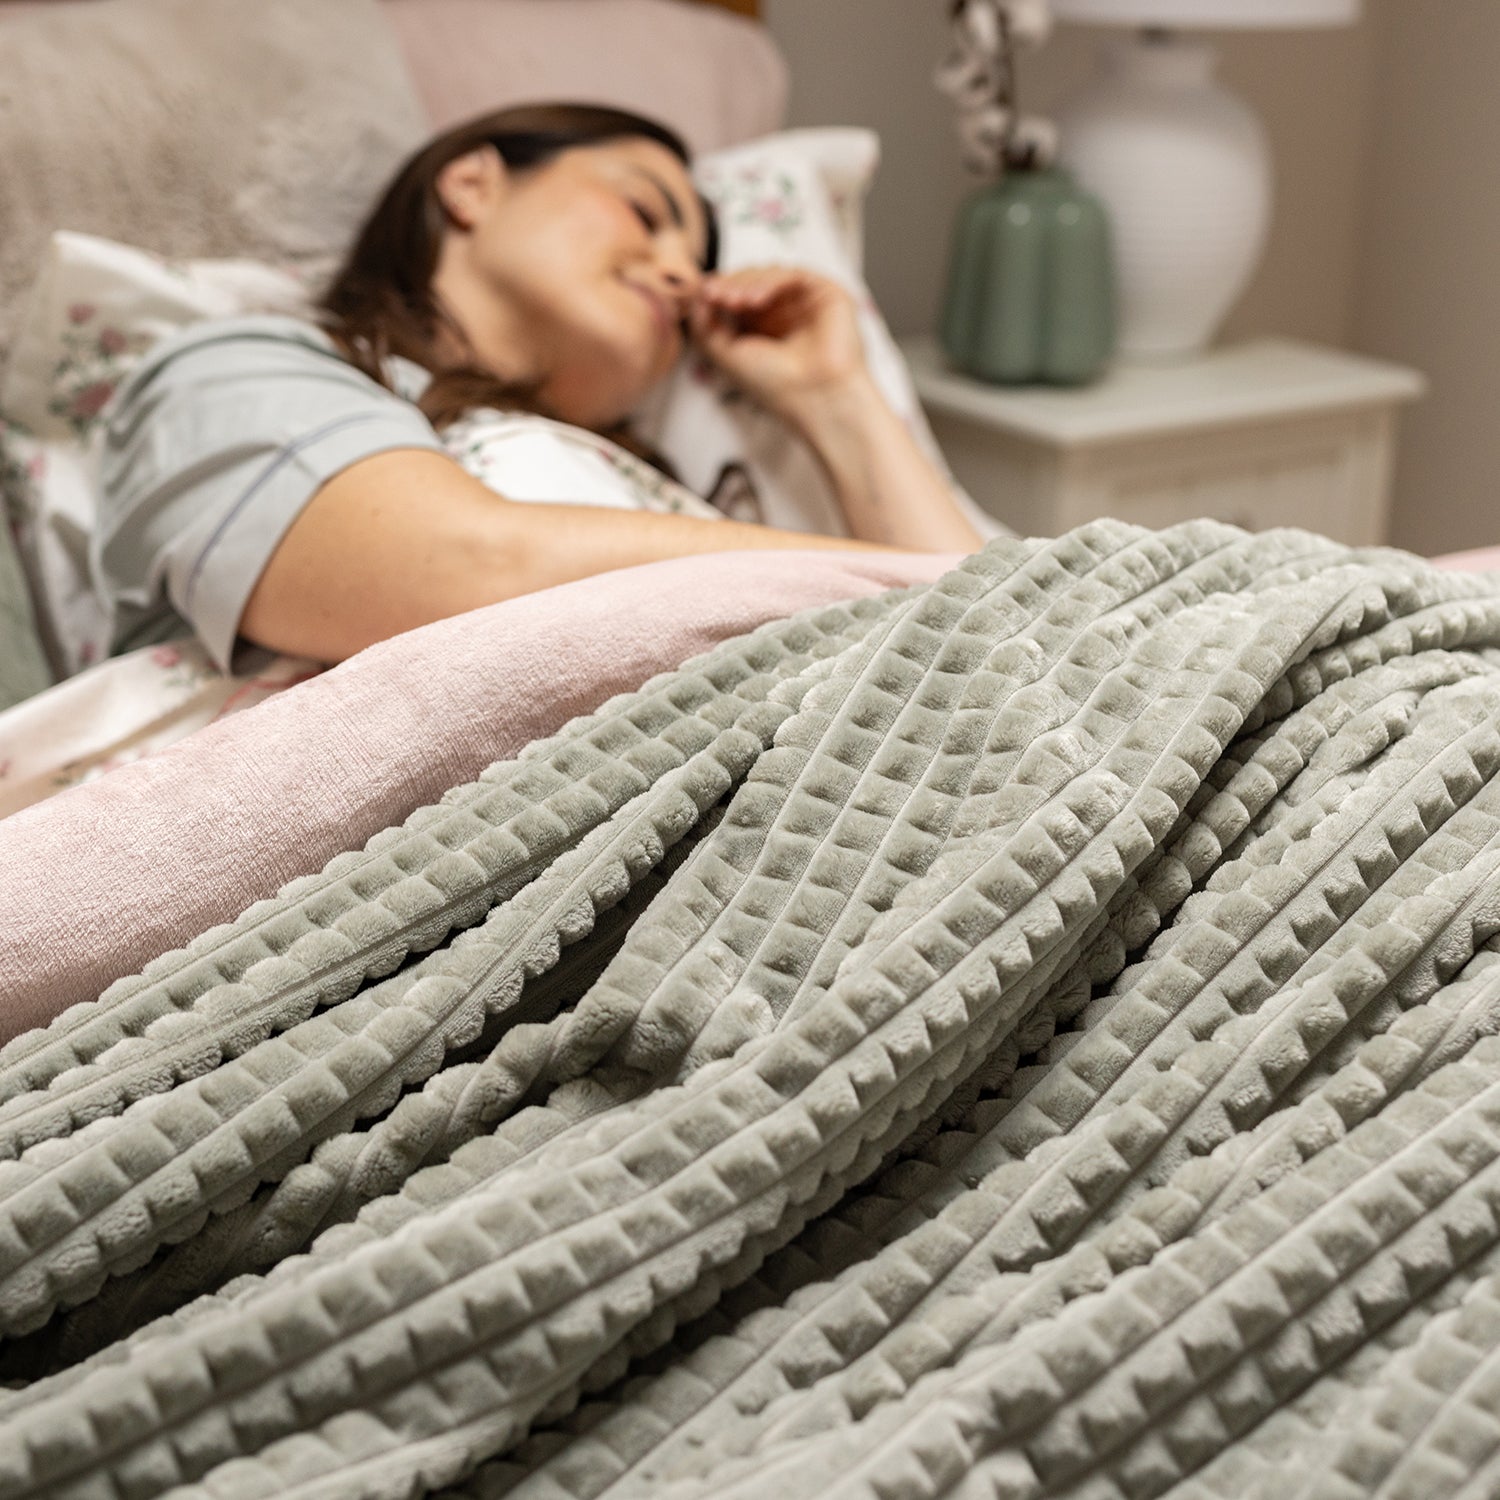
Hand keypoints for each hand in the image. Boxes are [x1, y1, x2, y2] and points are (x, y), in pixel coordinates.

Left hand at [687, 267, 869, 429]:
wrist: (816, 398)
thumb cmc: (776, 386)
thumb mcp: (726, 354)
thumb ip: (704, 324)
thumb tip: (695, 293)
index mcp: (761, 329)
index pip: (735, 296)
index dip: (718, 291)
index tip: (704, 295)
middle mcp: (783, 314)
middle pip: (750, 280)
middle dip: (730, 284)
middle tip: (717, 296)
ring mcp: (804, 303)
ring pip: (768, 273)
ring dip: (746, 282)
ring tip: (735, 301)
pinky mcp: (825, 293)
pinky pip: (792, 274)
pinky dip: (770, 281)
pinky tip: (756, 300)